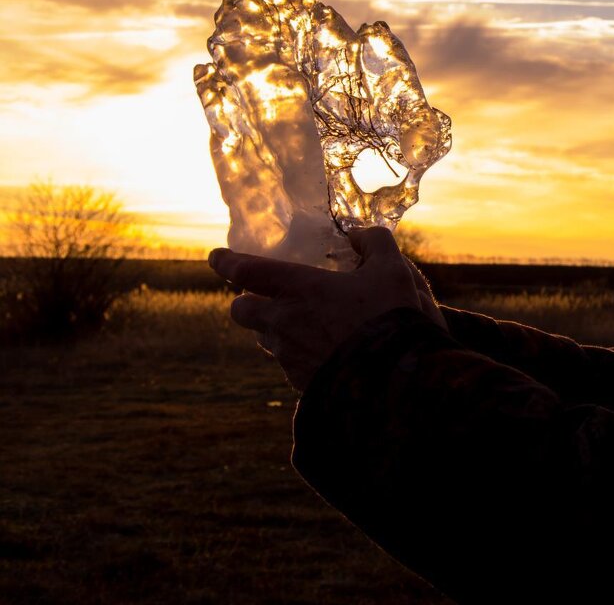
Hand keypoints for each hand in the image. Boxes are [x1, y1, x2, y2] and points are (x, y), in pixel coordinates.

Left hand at [209, 227, 447, 391]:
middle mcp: (284, 321)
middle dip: (245, 302)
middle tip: (262, 297)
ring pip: (264, 339)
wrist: (394, 380)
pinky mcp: (301, 382)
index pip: (246, 270)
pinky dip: (298, 355)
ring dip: (272, 330)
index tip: (216, 257)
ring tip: (299, 326)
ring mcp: (289, 355)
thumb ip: (375, 243)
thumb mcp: (393, 270)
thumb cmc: (391, 317)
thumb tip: (360, 234)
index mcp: (299, 288)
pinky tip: (324, 354)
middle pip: (241, 310)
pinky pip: (288, 364)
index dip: (227, 262)